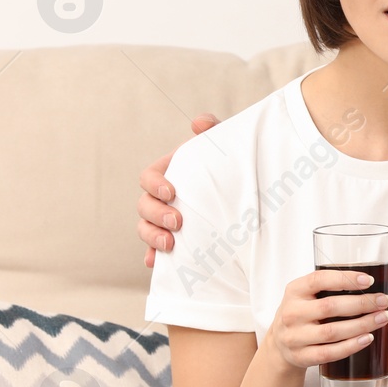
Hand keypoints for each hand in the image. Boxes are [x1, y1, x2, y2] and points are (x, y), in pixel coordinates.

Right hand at [138, 113, 219, 267]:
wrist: (244, 194)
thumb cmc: (228, 167)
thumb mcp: (223, 147)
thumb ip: (213, 131)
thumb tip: (198, 123)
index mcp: (168, 174)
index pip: (148, 177)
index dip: (154, 184)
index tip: (171, 192)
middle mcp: (162, 199)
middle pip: (144, 206)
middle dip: (156, 215)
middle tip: (177, 222)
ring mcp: (165, 221)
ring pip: (145, 229)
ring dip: (152, 237)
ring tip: (170, 245)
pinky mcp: (174, 240)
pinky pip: (156, 251)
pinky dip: (153, 256)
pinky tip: (156, 263)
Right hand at [263, 272, 387, 377]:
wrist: (280, 344)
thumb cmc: (309, 313)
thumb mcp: (321, 294)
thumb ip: (357, 286)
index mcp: (296, 289)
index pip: (319, 279)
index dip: (345, 279)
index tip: (369, 280)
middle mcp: (291, 312)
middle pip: (330, 307)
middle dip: (362, 304)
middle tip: (385, 302)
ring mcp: (294, 336)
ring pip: (332, 332)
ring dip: (361, 325)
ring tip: (382, 319)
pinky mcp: (301, 357)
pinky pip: (328, 353)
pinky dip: (350, 346)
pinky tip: (367, 339)